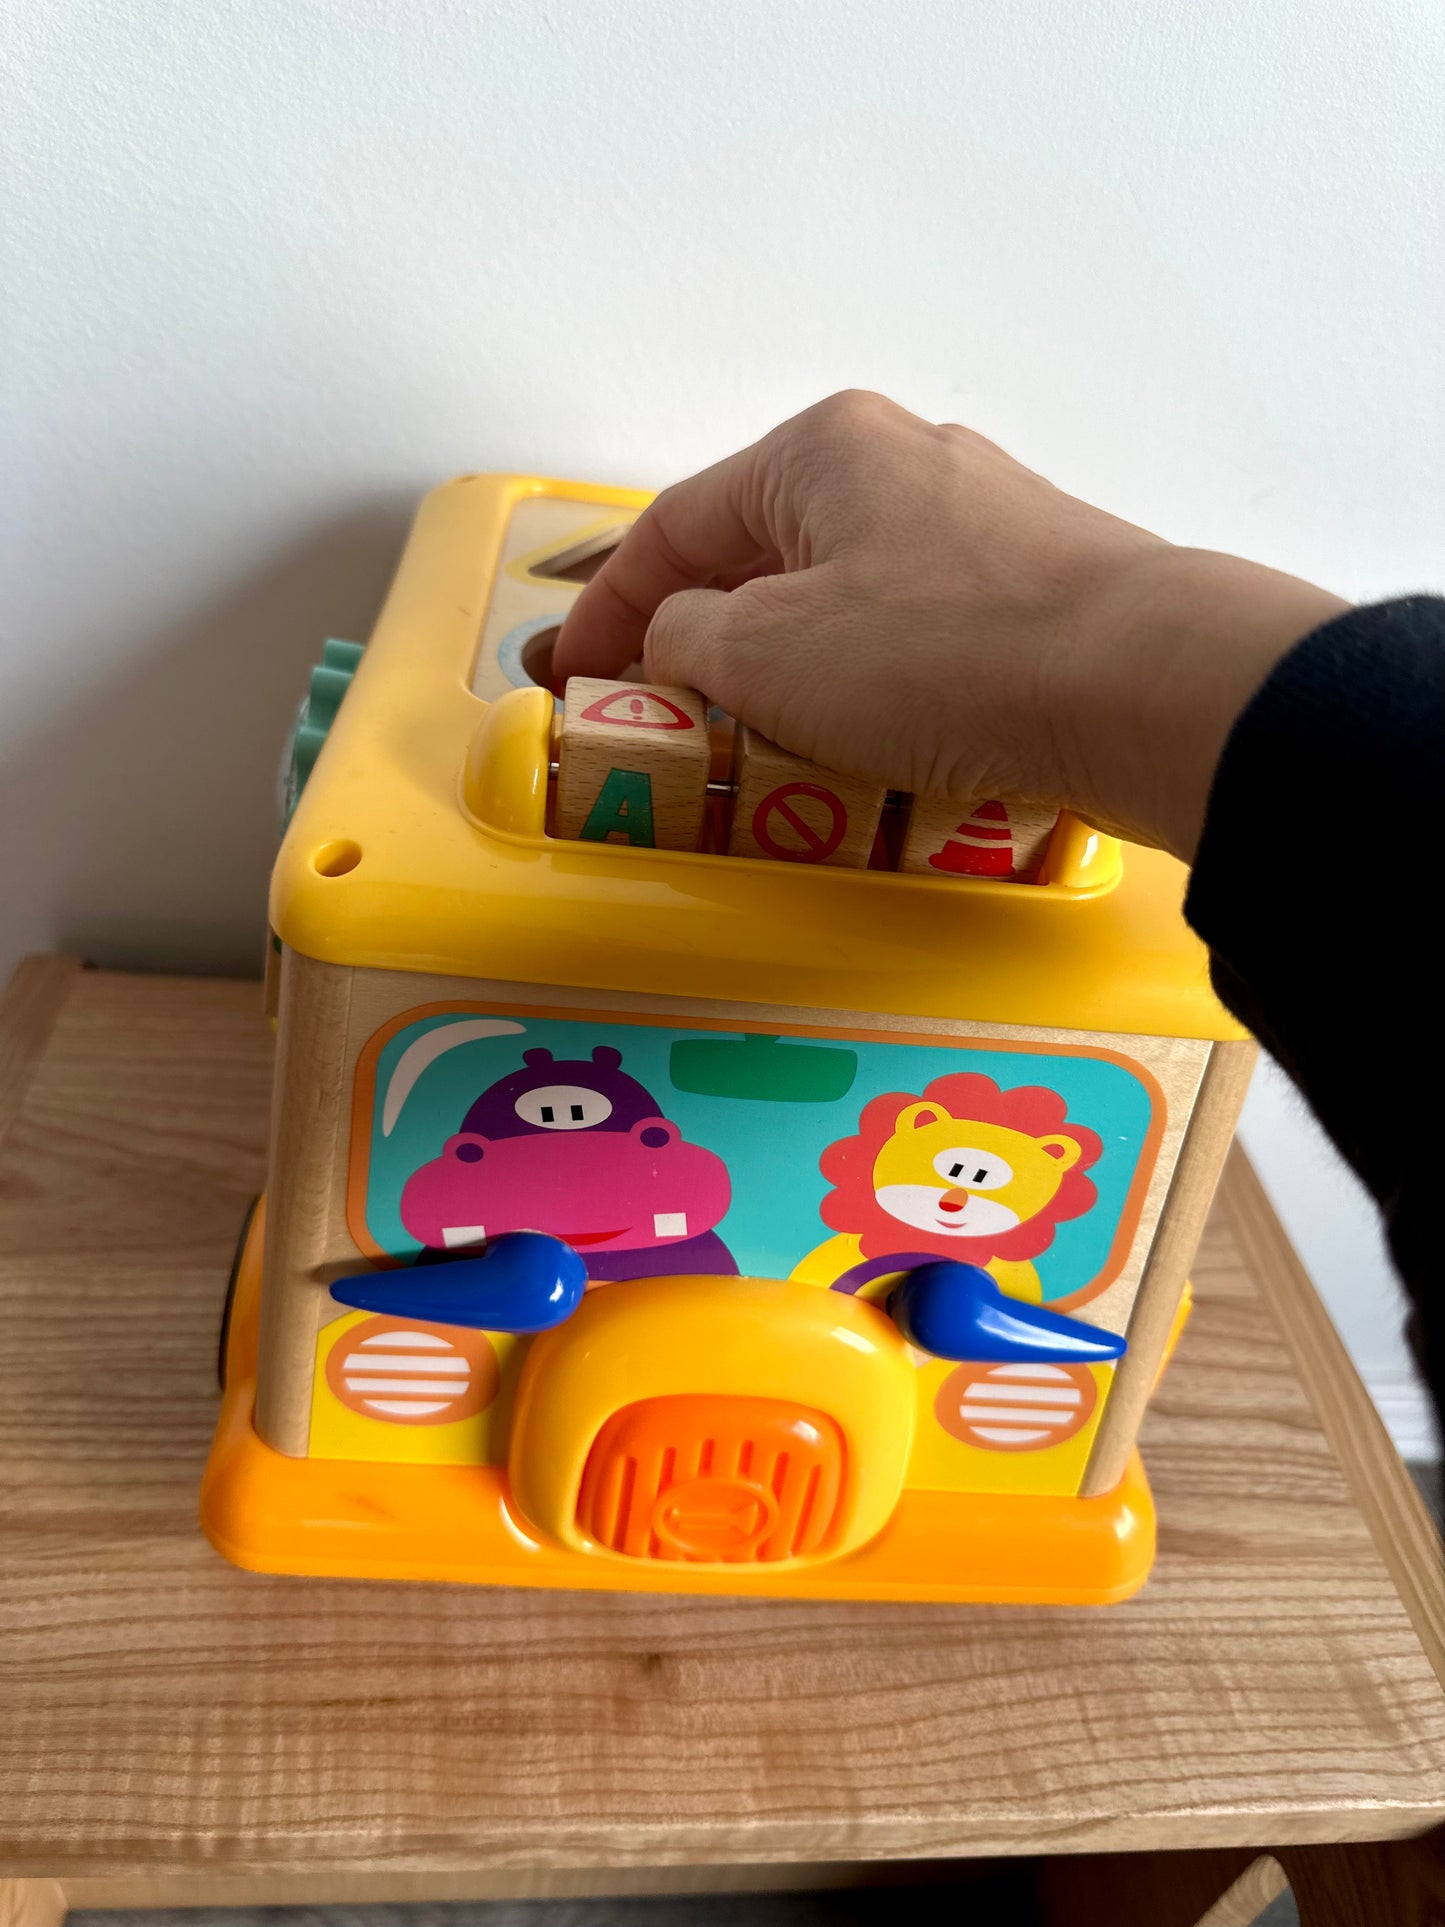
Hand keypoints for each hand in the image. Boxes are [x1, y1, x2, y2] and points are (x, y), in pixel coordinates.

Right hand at [551, 391, 1345, 859]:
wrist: (1143, 691)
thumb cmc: (952, 654)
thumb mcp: (763, 653)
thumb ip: (684, 641)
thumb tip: (676, 644)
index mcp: (822, 448)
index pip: (674, 525)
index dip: (606, 609)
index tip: (576, 675)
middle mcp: (905, 466)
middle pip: (761, 559)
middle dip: (699, 643)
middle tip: (659, 717)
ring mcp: (979, 529)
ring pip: (840, 605)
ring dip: (785, 676)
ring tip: (758, 746)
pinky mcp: (1032, 600)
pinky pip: (914, 645)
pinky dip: (866, 695)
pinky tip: (863, 751)